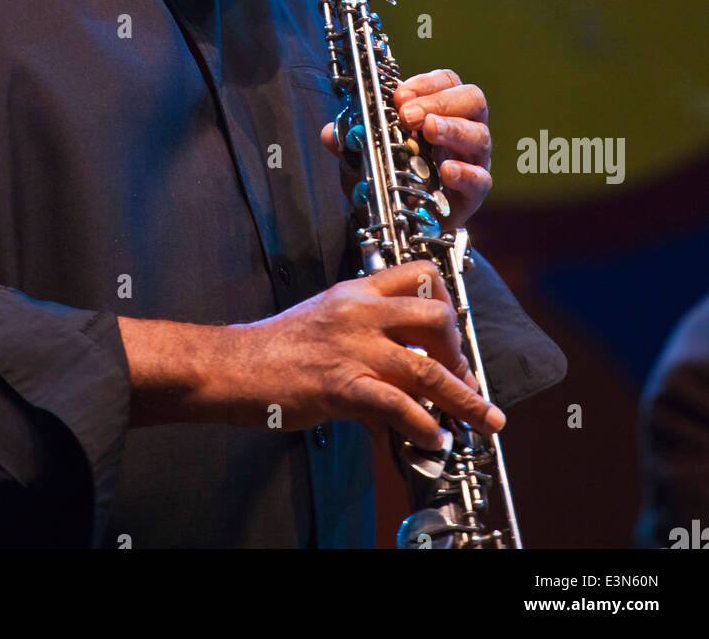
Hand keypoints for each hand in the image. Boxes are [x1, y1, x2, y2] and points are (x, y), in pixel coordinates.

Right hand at [118, 262, 504, 447]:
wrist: (231, 364)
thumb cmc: (271, 347)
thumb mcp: (323, 320)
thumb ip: (364, 338)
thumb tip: (396, 378)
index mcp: (356, 291)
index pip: (421, 274)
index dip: (449, 302)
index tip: (455, 333)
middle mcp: (360, 312)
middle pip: (437, 316)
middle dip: (461, 350)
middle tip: (463, 376)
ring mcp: (353, 348)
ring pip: (427, 366)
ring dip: (464, 397)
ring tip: (481, 419)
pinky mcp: (341, 384)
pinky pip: (397, 404)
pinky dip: (424, 425)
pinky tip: (433, 438)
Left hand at [321, 68, 491, 228]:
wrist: (403, 220)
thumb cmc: (394, 175)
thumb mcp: (367, 155)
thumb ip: (350, 141)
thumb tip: (330, 133)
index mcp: (441, 110)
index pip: (447, 82)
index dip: (426, 83)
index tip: (400, 95)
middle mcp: (464, 129)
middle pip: (472, 100)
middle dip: (439, 102)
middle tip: (409, 115)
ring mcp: (473, 160)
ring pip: (479, 135)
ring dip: (453, 129)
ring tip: (428, 131)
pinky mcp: (474, 192)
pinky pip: (481, 179)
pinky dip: (465, 172)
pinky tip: (447, 170)